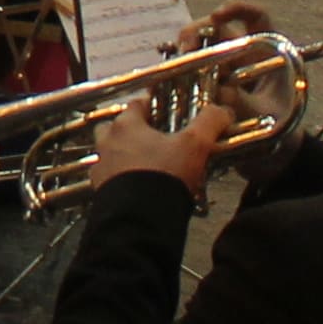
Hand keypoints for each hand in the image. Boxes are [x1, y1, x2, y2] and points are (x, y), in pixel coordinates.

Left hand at [81, 94, 236, 192]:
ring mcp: (101, 167)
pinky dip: (119, 179)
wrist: (140, 219)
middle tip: (152, 140)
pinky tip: (137, 188)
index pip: (136, 104)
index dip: (151, 105)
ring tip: (146, 166)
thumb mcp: (195, 145)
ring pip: (109, 153)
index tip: (162, 110)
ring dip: (123, 156)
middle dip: (131, 131)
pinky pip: (108, 178)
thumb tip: (222, 110)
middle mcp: (108, 142)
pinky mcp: (100, 190)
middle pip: (114, 127)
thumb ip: (209, 123)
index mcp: (127, 125)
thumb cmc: (164, 175)